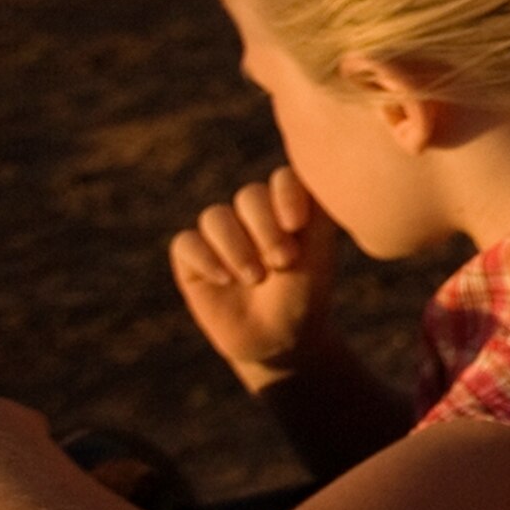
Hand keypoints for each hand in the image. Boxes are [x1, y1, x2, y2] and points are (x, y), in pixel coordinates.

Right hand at [170, 168, 338, 392]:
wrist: (280, 338)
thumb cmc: (306, 292)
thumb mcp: (320, 251)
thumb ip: (321, 211)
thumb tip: (323, 171)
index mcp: (286, 204)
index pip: (282, 179)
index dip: (286, 195)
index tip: (297, 226)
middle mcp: (252, 214)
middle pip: (249, 196)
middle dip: (265, 228)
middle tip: (283, 261)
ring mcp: (221, 233)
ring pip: (215, 217)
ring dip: (235, 247)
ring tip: (255, 278)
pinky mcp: (192, 257)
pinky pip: (186, 243)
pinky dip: (205, 258)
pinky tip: (225, 280)